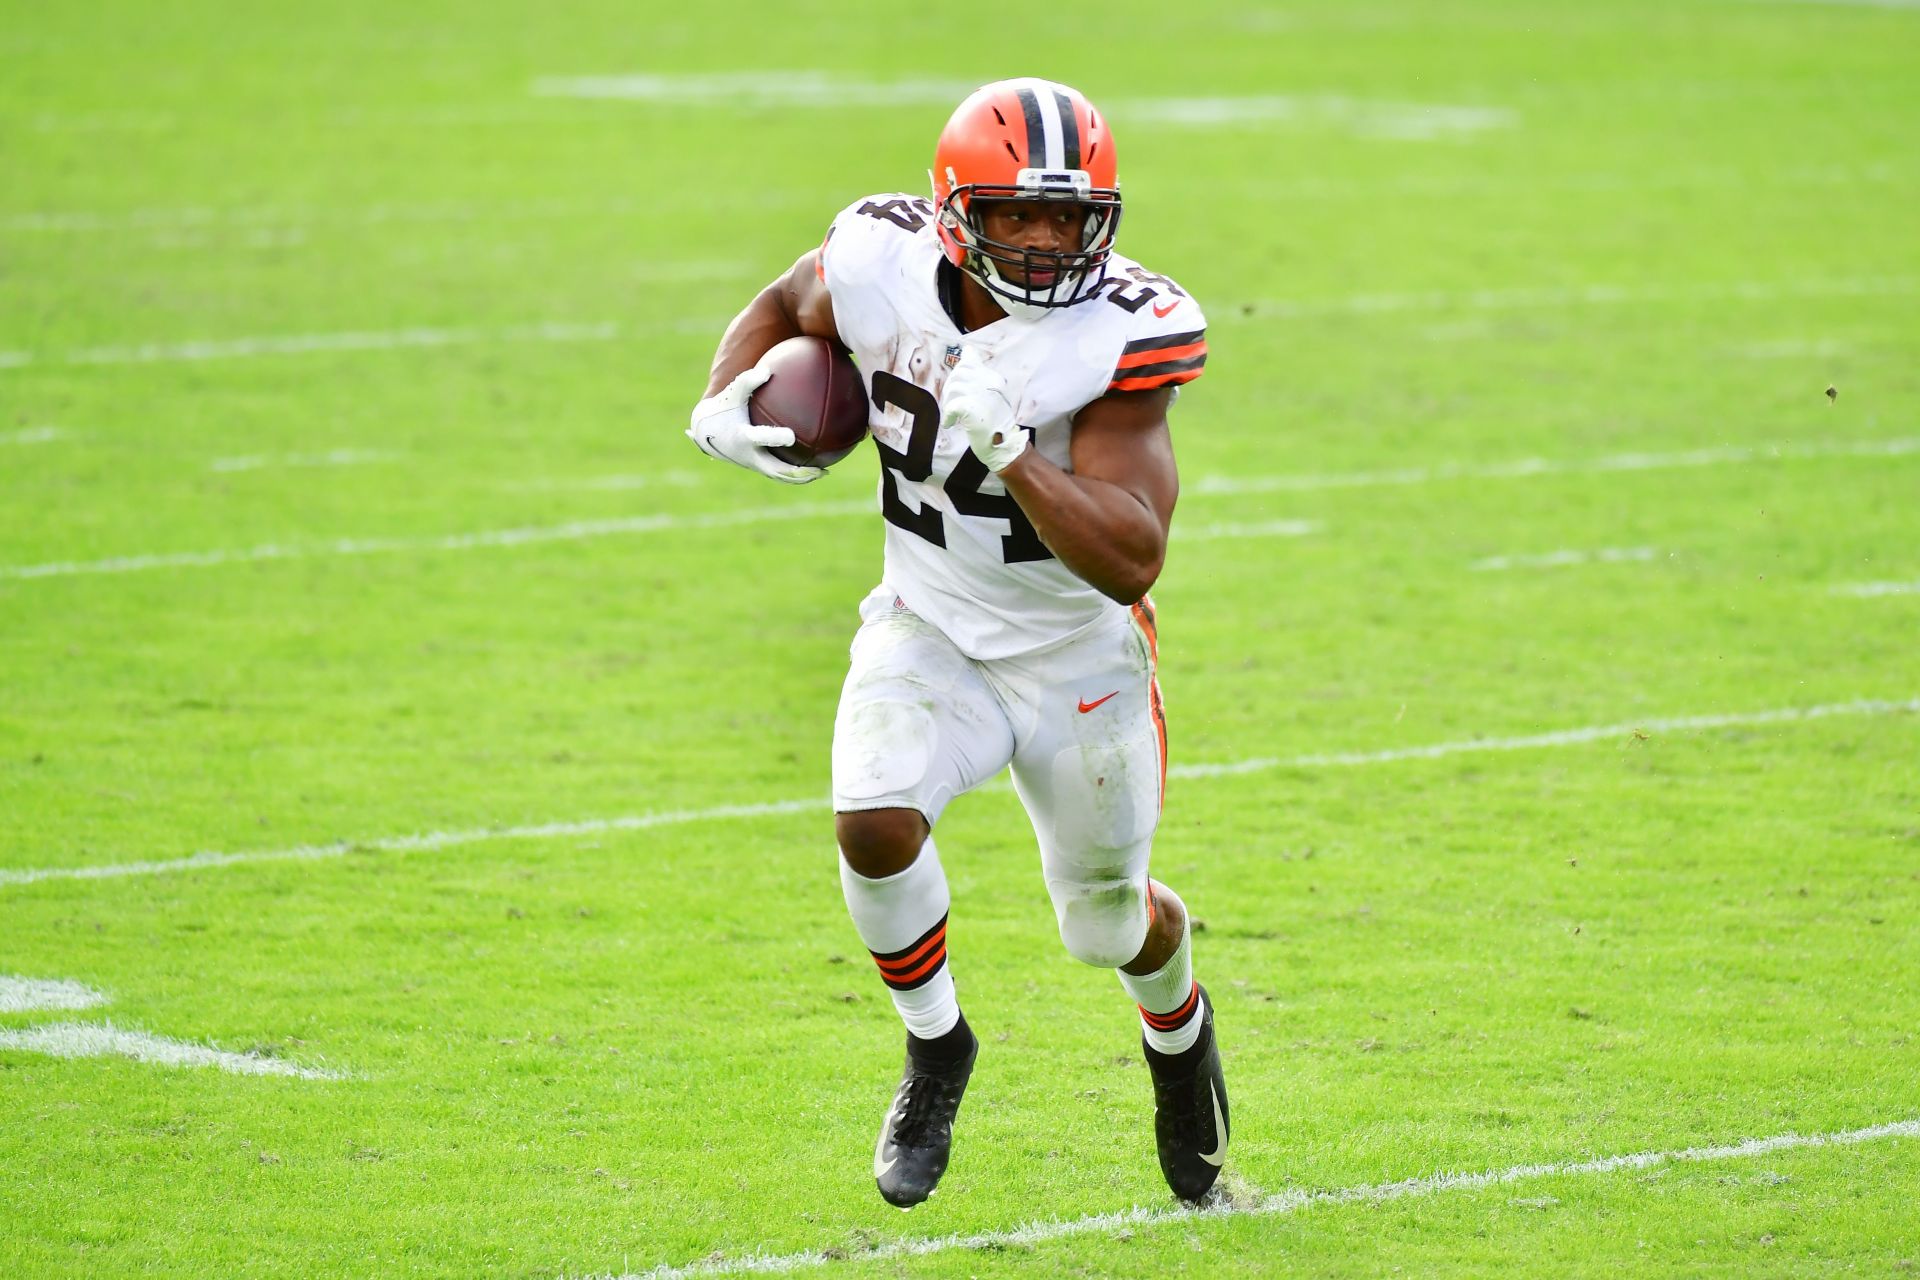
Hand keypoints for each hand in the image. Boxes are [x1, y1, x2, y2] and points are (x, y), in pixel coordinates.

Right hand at [687, 365, 824, 483]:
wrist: (706, 433)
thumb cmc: (722, 409)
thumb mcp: (732, 393)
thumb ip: (748, 381)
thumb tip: (769, 369)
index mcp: (743, 437)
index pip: (760, 438)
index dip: (774, 438)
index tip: (791, 436)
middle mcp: (749, 455)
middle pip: (775, 469)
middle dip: (796, 472)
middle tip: (818, 469)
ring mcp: (754, 465)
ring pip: (780, 476)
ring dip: (801, 477)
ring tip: (823, 473)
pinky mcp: (757, 467)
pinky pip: (779, 472)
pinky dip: (796, 473)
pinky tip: (814, 465)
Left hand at [941, 347, 1028, 471]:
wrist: (1003, 446)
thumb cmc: (995, 424)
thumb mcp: (990, 396)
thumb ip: (978, 378)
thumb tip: (967, 351)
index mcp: (994, 379)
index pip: (970, 361)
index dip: (959, 369)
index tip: (959, 382)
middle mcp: (989, 383)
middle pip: (959, 373)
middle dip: (951, 388)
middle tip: (953, 403)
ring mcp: (982, 395)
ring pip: (954, 387)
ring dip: (949, 402)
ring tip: (954, 415)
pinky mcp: (972, 408)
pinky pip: (951, 405)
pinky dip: (948, 416)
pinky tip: (950, 424)